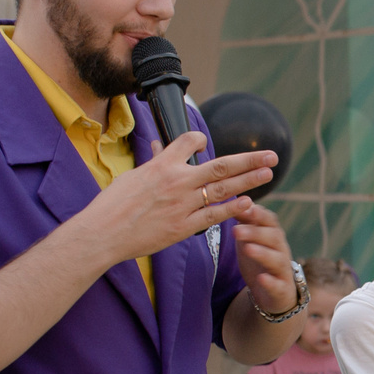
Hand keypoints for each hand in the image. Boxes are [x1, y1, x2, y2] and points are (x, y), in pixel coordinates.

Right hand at [91, 134, 276, 268]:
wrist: (103, 233)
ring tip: (268, 173)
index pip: (189, 142)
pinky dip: (233, 208)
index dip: (201, 140)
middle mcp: (177, 181)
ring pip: (223, 189)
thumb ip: (153, 163)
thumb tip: (159, 149)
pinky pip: (214, 215)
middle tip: (271, 155)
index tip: (207, 142)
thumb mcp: (132, 176)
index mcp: (162, 164)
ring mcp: (183, 204)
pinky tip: (249, 202)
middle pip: (221, 165)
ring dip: (249, 181)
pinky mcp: (184, 227)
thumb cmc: (112, 205)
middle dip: (249, 160)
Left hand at [226, 203, 298, 316]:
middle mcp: (281, 250)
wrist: (274, 294)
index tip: (246, 207)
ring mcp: (283, 270)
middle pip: (273, 238)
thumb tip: (233, 199)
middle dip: (256, 232)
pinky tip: (262, 279)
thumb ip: (245, 222)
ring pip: (277, 259)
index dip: (259, 214)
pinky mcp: (282, 290)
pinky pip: (278, 285)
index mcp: (273, 236)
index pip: (270, 220)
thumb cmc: (260, 261)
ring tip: (248, 249)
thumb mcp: (250, 240)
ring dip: (263, 253)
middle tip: (236, 230)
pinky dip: (271, 282)